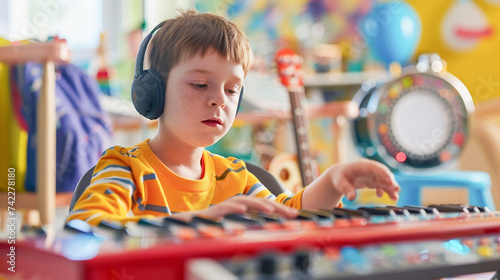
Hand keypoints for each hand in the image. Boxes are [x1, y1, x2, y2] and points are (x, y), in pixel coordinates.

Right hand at [174, 196, 298, 220]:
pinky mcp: (216, 211)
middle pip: (260, 202)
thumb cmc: (215, 225)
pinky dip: (235, 208)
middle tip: (293, 214)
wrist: (190, 224)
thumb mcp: (236, 225)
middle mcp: (237, 204)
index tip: (296, 216)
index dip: (280, 209)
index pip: (265, 206)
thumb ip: (249, 224)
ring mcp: (226, 206)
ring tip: (272, 209)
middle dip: (277, 207)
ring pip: (245, 202)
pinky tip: (244, 210)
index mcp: (244, 207)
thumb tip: (267, 230)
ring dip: (259, 205)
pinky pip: (226, 208)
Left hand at [329, 159, 399, 200]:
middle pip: (382, 173)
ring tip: (395, 196)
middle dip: (390, 180)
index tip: (390, 179)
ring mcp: (372, 174)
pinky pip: (382, 185)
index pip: (374, 168)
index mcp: (361, 166)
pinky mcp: (373, 180)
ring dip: (390, 187)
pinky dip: (385, 190)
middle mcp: (369, 168)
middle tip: (396, 189)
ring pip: (384, 180)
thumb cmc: (340, 178)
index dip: (382, 173)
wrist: (339, 176)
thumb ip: (346, 190)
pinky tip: (381, 196)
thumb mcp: (340, 183)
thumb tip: (351, 198)